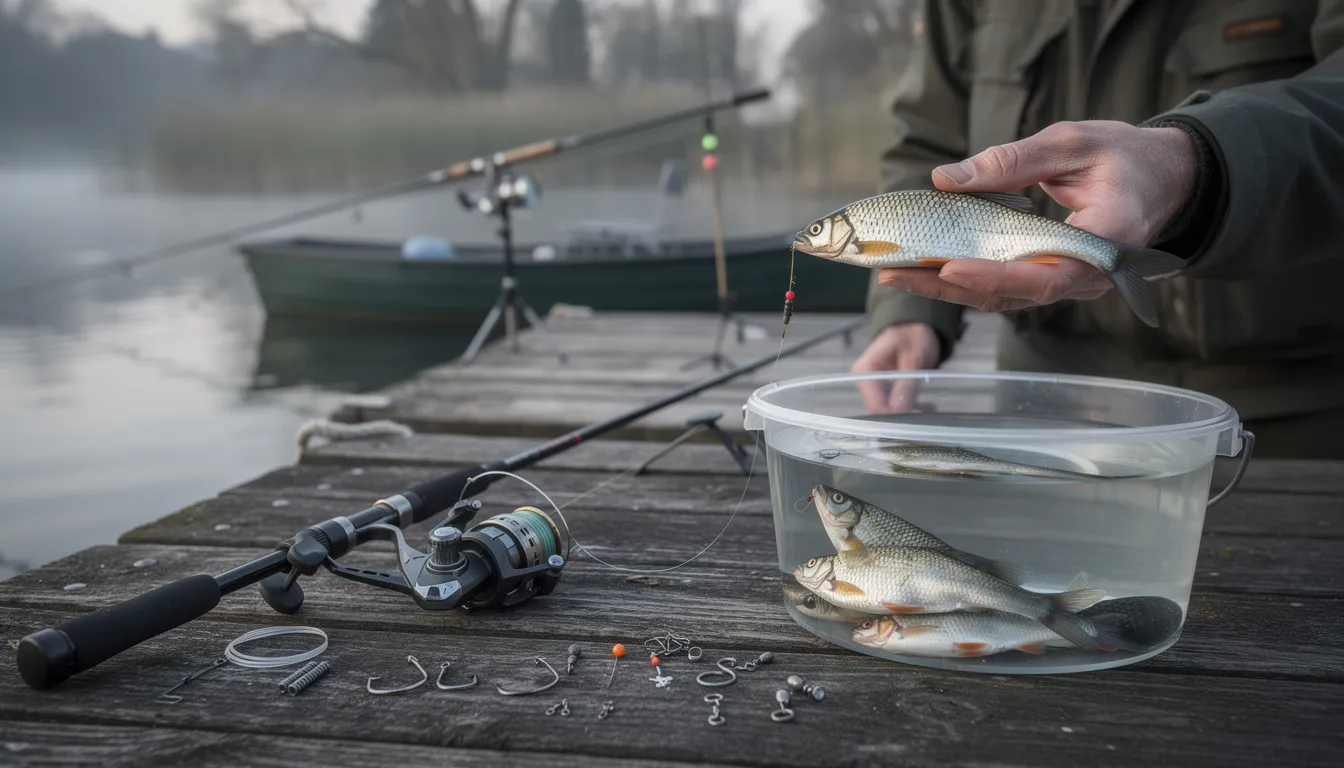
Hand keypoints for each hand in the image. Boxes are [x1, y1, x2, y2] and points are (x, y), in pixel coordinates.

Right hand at [850, 323, 940, 412]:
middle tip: (925, 415)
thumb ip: (906, 383)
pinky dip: (912, 408)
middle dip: (902, 415)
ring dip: (909, 413)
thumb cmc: (912, 335)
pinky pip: (897, 407)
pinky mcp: (886, 391)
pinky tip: (927, 407)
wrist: (915, 327)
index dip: (892, 414)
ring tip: (930, 409)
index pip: (873, 402)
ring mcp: (875, 388)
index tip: (913, 418)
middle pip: (880, 409)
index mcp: (865, 371)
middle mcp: (866, 382)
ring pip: (890, 411)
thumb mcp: (913, 356)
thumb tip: (900, 410)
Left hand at [877, 120, 1198, 311]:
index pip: (1050, 273)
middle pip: (1014, 294)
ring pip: (1003, 297)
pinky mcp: (1052, 278)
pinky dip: (963, 278)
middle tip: (895, 271)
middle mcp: (1089, 274)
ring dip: (946, 286)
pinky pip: (1005, 286)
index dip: (998, 276)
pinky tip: (924, 266)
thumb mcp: (1074, 142)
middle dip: (949, 285)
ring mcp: (1070, 282)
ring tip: (895, 271)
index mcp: (1109, 237)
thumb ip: (1013, 160)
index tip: (951, 266)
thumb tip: (947, 179)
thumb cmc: (1125, 157)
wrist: (1160, 181)